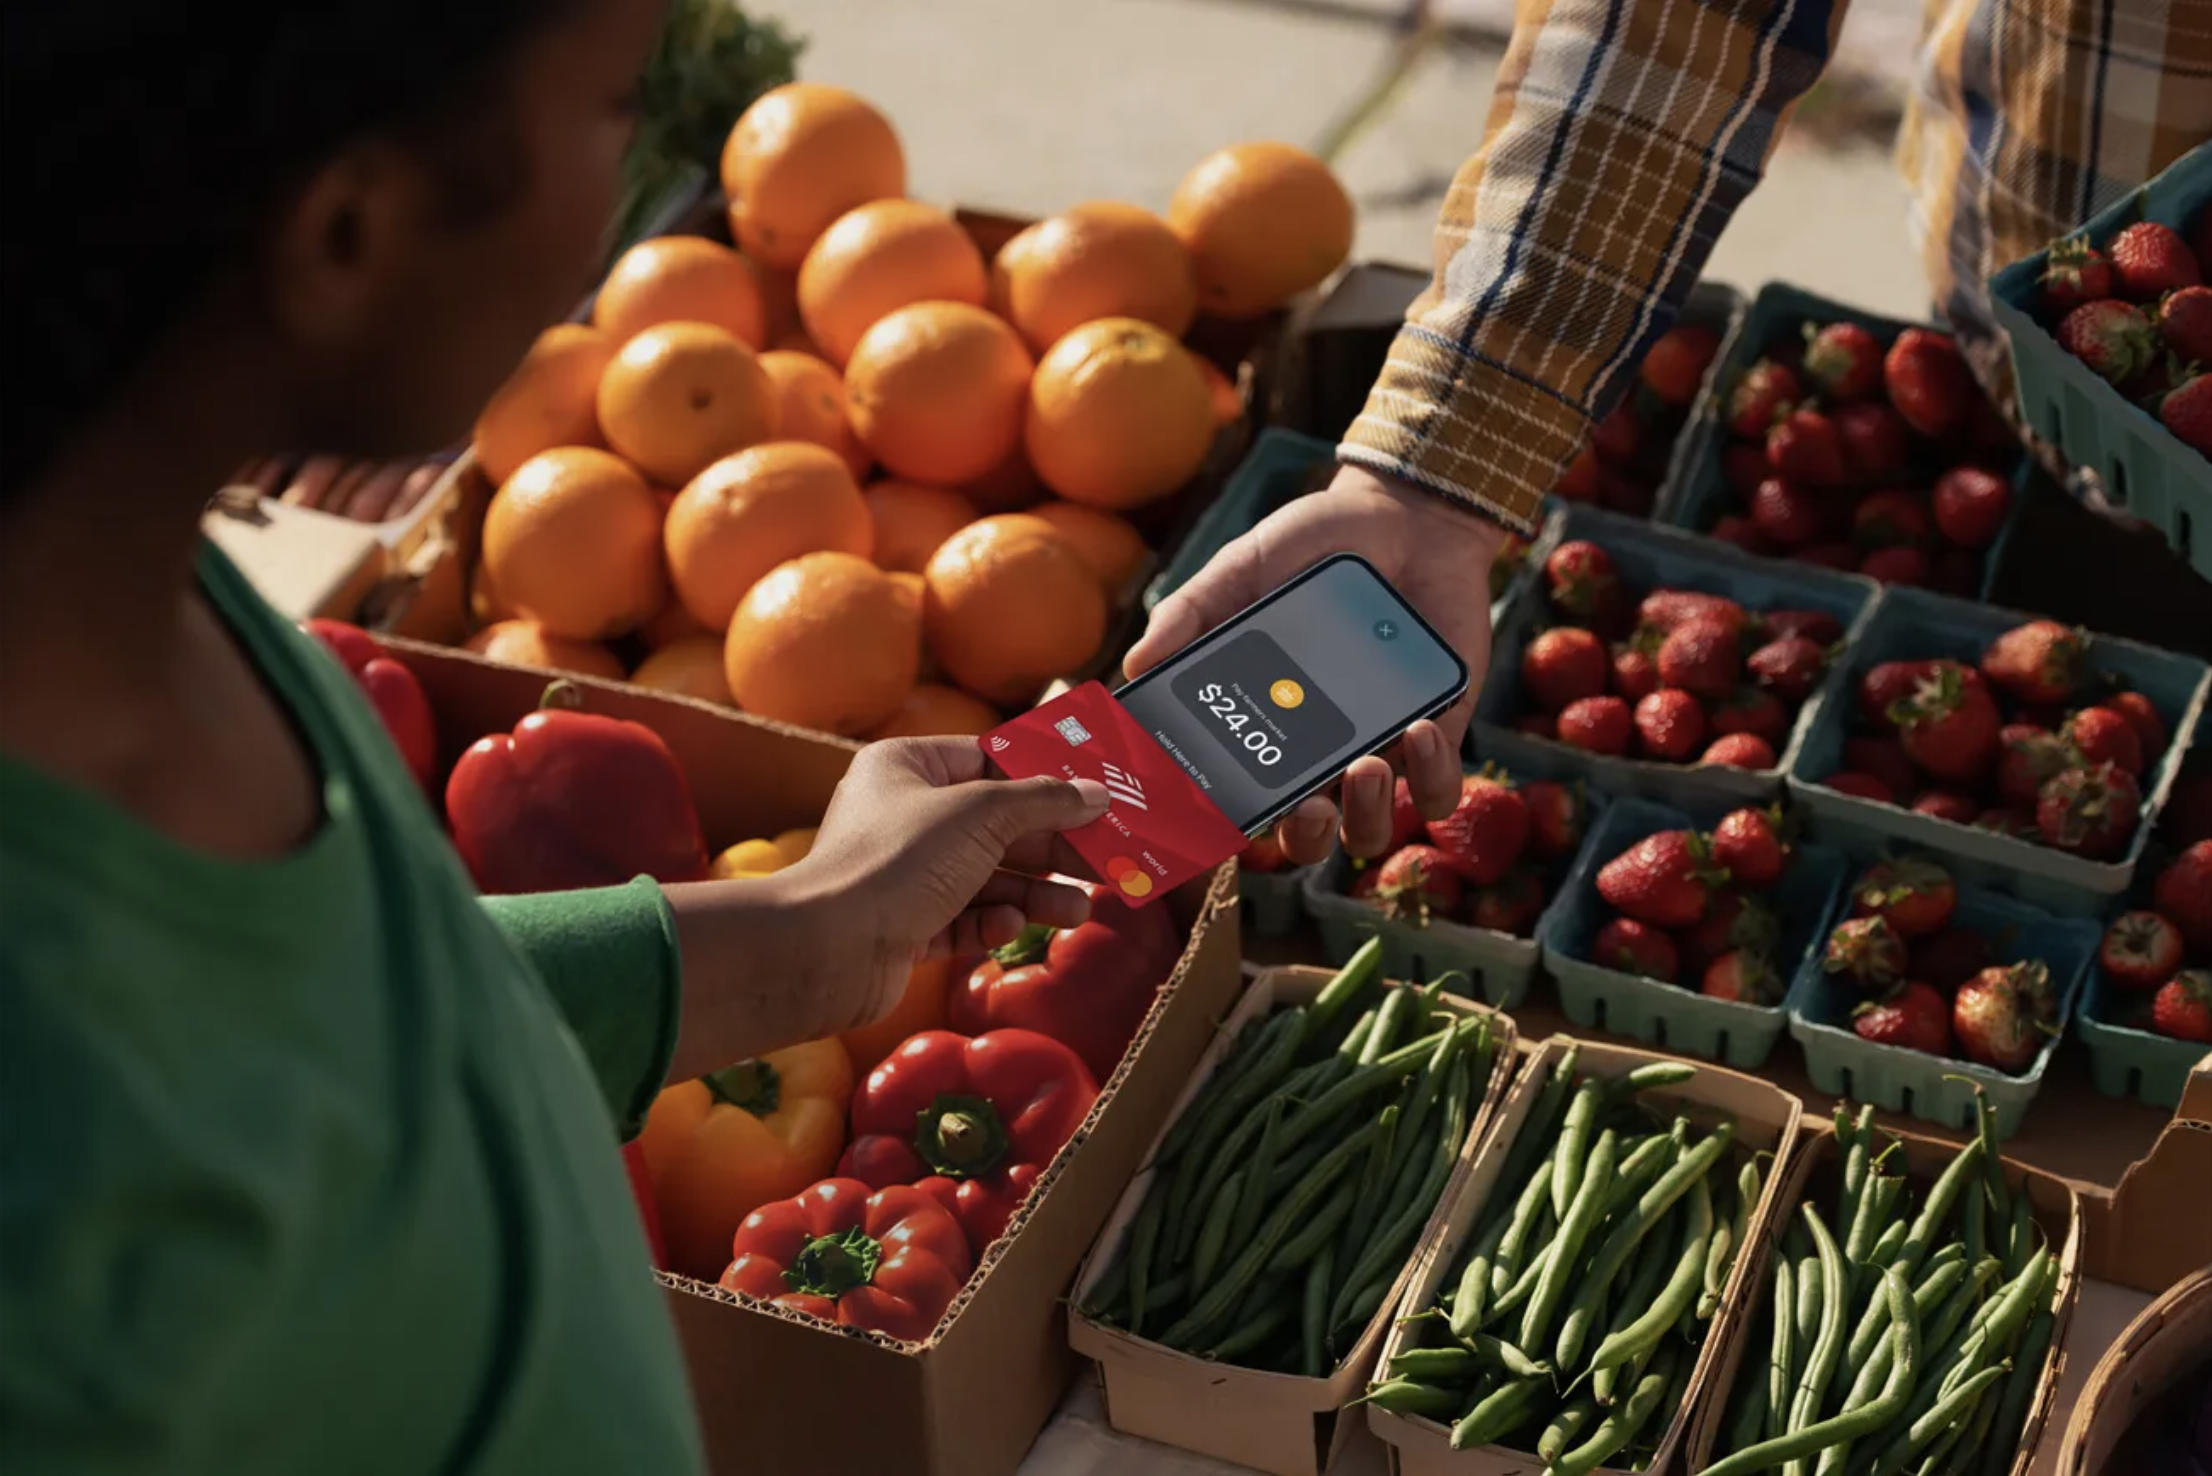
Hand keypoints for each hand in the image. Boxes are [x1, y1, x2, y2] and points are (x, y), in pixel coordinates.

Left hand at [781, 737, 1108, 1031]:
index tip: (1093, 794)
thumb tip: (1094, 793)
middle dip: (1050, 846)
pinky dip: (991, 924)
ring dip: (1034, 894)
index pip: (987, 760)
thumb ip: (1043, 800)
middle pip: (995, 824)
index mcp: (906, 767)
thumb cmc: (895, 861)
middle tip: (1104, 861)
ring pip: (986, 878)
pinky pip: (963, 919)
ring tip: (1077, 911)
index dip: (1042, 777)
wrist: (827, 949)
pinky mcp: (905, 927)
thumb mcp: (981, 814)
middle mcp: (902, 815)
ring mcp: (902, 874)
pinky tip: (1008, 929)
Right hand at [1125, 463, 1506, 862]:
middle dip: (1303, 835)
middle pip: (1302, 836)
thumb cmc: (1313, 548)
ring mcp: (1379, 750)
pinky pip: (1437, 789)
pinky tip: (1418, 728)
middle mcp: (1317, 753)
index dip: (1221, 822)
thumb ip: (1190, 613)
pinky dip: (1432, 774)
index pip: (1235, 796)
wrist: (1404, 519)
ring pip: (1368, 829)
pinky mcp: (1438, 736)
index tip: (1213, 812)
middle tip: (1307, 806)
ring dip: (1366, 814)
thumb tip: (1134, 665)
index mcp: (1263, 726)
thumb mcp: (1241, 570)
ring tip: (1364, 765)